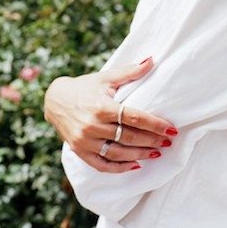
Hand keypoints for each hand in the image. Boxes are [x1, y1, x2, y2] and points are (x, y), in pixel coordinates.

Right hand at [43, 57, 178, 173]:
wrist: (54, 100)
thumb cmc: (85, 87)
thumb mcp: (106, 77)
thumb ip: (130, 72)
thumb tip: (152, 60)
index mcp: (102, 106)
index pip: (135, 118)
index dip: (155, 125)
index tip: (172, 129)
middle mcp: (93, 126)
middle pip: (129, 137)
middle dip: (152, 140)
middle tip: (168, 142)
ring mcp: (85, 141)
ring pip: (118, 153)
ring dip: (140, 155)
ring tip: (157, 153)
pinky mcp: (79, 151)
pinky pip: (102, 165)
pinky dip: (119, 168)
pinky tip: (136, 165)